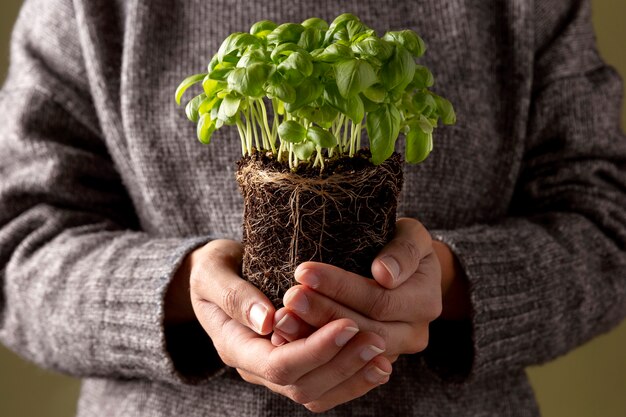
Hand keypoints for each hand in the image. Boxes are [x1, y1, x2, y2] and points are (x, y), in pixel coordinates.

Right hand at [169, 239, 392, 412]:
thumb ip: (234, 295)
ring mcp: (274, 370)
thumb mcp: (212, 273)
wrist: (215, 278)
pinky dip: (352, 378)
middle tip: (375, 337)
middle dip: (341, 364)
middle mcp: (255, 367)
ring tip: (382, 353)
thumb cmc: (213, 269)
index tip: (348, 323)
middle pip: (302, 385)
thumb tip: (267, 320)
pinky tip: (377, 362)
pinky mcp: (293, 364)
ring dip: (352, 376)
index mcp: (234, 346)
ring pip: (316, 392)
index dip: (316, 349)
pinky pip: (323, 385)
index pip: (279, 364)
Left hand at [272, 218, 467, 357]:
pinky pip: (342, 360)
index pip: (379, 300)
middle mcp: (414, 334)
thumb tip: (385, 273)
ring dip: (313, 335)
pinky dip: (314, 348)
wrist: (407, 271)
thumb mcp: (412, 235)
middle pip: (364, 329)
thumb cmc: (402, 244)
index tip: (304, 271)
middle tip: (289, 296)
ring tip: (283, 318)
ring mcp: (394, 351)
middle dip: (323, 312)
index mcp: (425, 302)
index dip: (341, 287)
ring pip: (350, 350)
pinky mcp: (371, 360)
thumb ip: (403, 251)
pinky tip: (287, 337)